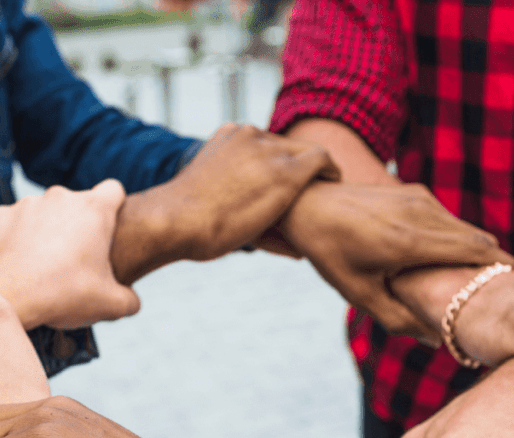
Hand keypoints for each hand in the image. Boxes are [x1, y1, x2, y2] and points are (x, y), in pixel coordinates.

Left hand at [0, 179, 138, 329]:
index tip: (109, 231)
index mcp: (94, 210)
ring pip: (44, 214)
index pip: (114, 191)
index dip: (115, 209)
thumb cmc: (65, 296)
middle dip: (78, 227)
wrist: (8, 298)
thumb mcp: (112, 305)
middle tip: (76, 262)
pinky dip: (16, 240)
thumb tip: (132, 301)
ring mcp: (26, 204)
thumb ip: (130, 299)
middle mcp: (60, 197)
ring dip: (47, 232)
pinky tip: (18, 264)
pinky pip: (12, 224)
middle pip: (77, 204)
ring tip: (44, 267)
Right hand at [112, 124, 339, 281]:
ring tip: (331, 188)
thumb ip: (231, 196)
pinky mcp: (286, 170)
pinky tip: (337, 183)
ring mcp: (268, 150)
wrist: (177, 221)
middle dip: (302, 166)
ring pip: (306, 154)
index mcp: (228, 138)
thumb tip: (246, 216)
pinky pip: (321, 160)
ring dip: (316, 172)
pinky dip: (331, 171)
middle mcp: (250, 136)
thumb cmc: (184, 225)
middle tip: (318, 187)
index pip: (266, 145)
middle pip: (288, 147)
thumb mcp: (207, 199)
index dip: (280, 164)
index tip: (289, 184)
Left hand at [279, 182, 513, 341]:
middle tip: (503, 294)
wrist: (309, 203)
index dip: (502, 271)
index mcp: (410, 242)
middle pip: (478, 241)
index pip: (476, 253)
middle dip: (492, 267)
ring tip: (478, 282)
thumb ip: (400, 319)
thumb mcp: (360, 294)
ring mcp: (420, 198)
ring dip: (473, 253)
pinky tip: (447, 260)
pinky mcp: (415, 191)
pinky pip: (448, 219)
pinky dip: (455, 239)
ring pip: (464, 228)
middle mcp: (422, 215)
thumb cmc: (331, 254)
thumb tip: (437, 340)